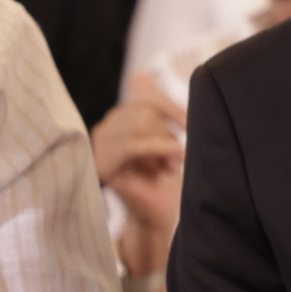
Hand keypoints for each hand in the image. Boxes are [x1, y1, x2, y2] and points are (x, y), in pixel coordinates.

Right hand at [93, 83, 185, 291]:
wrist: (160, 217)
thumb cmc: (168, 178)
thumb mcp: (166, 138)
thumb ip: (158, 108)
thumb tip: (142, 73)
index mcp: (120, 118)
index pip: (144, 95)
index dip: (170, 106)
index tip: (190, 126)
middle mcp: (106, 128)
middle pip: (142, 109)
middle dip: (167, 131)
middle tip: (178, 159)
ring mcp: (101, 146)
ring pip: (139, 122)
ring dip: (163, 143)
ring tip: (172, 166)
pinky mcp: (104, 165)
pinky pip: (131, 145)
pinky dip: (156, 149)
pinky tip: (169, 162)